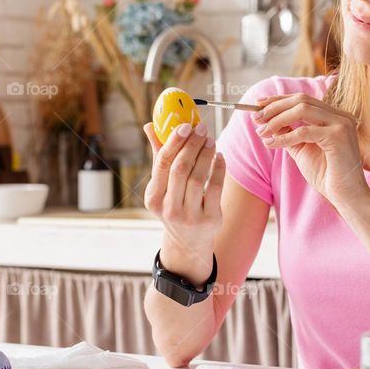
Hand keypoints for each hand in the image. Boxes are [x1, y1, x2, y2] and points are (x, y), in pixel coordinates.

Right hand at [143, 121, 224, 284]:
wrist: (188, 243)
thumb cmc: (174, 205)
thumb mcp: (162, 187)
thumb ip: (158, 156)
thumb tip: (150, 125)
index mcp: (153, 198)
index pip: (162, 164)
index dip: (174, 142)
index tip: (185, 125)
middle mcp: (169, 209)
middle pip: (180, 169)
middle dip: (192, 145)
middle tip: (201, 129)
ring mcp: (189, 216)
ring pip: (198, 178)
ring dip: (206, 154)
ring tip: (210, 140)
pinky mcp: (210, 220)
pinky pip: (215, 188)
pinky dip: (219, 169)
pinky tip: (219, 157)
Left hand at [254, 93, 369, 207]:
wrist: (345, 196)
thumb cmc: (326, 175)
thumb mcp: (302, 149)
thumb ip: (289, 134)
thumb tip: (268, 122)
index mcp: (334, 116)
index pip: (303, 99)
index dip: (279, 99)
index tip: (258, 104)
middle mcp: (340, 116)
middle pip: (301, 99)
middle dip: (275, 107)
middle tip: (255, 118)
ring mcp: (341, 123)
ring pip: (302, 109)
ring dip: (277, 119)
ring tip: (262, 132)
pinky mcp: (338, 135)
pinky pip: (304, 131)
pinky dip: (284, 137)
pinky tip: (271, 144)